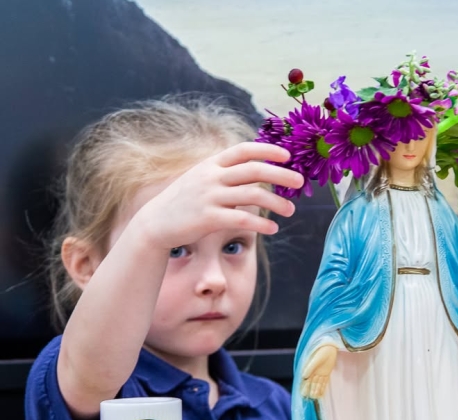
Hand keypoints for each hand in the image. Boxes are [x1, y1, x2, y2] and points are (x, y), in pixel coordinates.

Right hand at [132, 142, 302, 250]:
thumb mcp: (202, 178)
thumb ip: (226, 172)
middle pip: (253, 170)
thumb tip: (258, 169)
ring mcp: (209, 197)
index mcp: (212, 164)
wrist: (155, 223)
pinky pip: (241, 220)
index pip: (243, 150)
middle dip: (281, 174)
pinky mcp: (208, 219)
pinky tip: (273, 229)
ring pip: (252, 196)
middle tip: (300, 181)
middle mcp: (211, 177)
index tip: (287, 155)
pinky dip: (261, 224)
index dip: (267, 150)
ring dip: (276, 203)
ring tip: (291, 211)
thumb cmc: (185, 200)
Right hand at [301, 344, 338, 399]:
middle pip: (311, 383)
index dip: (304, 387)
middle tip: (309, 398)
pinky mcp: (326, 373)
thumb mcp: (316, 359)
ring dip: (316, 390)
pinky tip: (320, 394)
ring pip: (317, 384)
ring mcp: (320, 373)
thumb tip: (304, 376)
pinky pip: (324, 382)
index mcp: (309, 368)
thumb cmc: (321, 351)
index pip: (306, 380)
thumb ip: (310, 368)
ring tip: (314, 397)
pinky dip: (322, 388)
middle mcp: (314, 372)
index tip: (303, 394)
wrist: (330, 347)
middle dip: (310, 390)